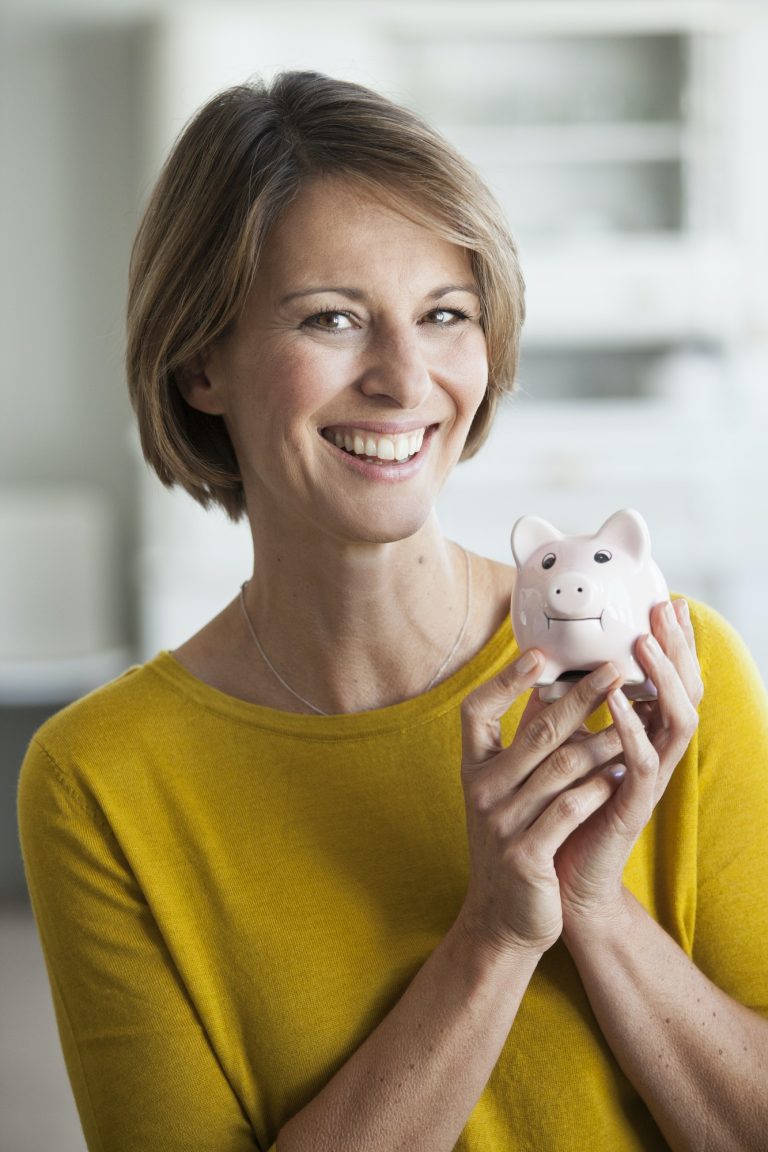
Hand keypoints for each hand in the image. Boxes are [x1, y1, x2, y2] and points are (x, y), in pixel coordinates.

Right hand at [458, 653, 624, 962]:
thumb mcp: (507, 790)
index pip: (476, 711)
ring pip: (562, 767)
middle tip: (615, 669)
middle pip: (536, 731)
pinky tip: (624, 772)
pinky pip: (569, 809)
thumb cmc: (514, 841)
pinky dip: (600, 787)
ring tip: (637, 721)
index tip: (538, 654)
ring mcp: (501, 823)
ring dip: (604, 741)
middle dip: (581, 697)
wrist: (504, 917)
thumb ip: (524, 744)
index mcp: (474, 768)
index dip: (503, 680)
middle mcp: (482, 791)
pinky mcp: (526, 855)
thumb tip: (551, 686)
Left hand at [556, 598, 702, 935]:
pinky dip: (633, 728)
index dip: (671, 642)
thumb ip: (564, 711)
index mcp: (643, 738)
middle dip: (678, 647)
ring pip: (678, 721)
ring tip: (644, 644)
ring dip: (663, 679)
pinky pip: (645, 762)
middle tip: (667, 608)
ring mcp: (649, 781)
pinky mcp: (633, 807)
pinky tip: (618, 702)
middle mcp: (655, 754)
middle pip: (687, 691)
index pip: (669, 680)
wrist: (554, 881)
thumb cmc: (561, 811)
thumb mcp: (563, 749)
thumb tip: (546, 666)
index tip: (664, 601)